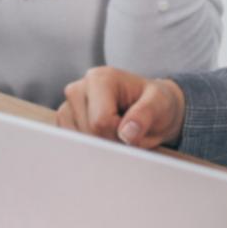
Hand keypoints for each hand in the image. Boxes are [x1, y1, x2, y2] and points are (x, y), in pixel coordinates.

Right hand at [56, 67, 185, 149]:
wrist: (153, 109)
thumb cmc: (156, 103)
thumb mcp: (160, 104)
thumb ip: (144, 115)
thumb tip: (127, 134)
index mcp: (100, 78)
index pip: (100, 121)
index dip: (119, 135)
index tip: (133, 129)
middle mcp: (79, 88)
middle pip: (88, 133)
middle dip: (110, 142)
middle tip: (127, 132)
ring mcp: (69, 104)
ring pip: (78, 142)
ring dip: (100, 146)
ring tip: (116, 132)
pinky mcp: (66, 119)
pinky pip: (72, 145)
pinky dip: (91, 149)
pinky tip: (105, 136)